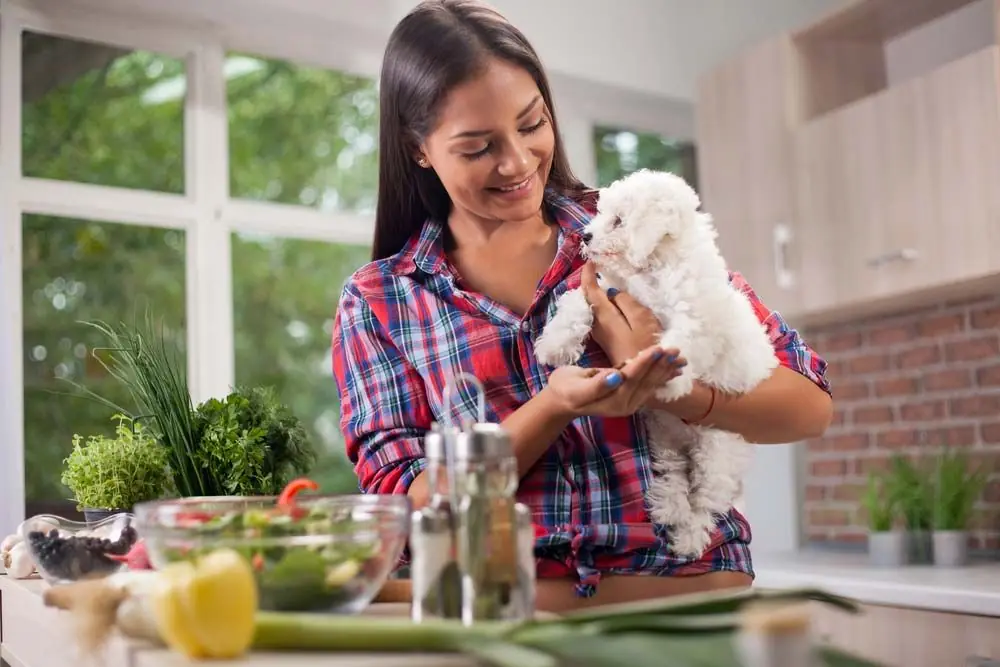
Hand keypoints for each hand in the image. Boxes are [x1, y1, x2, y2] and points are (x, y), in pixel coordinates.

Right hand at [542, 345, 683, 418]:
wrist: (562, 400)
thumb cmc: (566, 389)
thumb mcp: (577, 387)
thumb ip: (597, 385)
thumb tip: (616, 377)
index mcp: (613, 400)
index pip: (632, 378)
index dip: (645, 363)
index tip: (657, 348)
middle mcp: (626, 403)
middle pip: (646, 381)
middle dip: (661, 365)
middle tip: (675, 350)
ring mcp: (630, 402)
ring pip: (651, 383)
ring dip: (666, 369)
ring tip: (680, 357)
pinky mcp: (631, 396)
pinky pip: (649, 384)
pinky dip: (662, 375)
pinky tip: (673, 369)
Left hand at [581, 263, 676, 367]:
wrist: (643, 378)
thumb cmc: (646, 347)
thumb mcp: (642, 320)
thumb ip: (626, 302)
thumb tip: (611, 292)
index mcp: (604, 316)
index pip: (590, 291)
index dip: (589, 274)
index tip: (590, 261)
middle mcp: (597, 325)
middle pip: (589, 299)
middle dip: (589, 282)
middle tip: (594, 267)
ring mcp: (601, 333)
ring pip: (593, 308)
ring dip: (595, 293)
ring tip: (600, 279)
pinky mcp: (607, 340)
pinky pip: (600, 316)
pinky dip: (602, 304)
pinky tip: (610, 302)